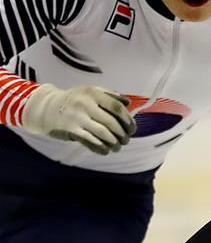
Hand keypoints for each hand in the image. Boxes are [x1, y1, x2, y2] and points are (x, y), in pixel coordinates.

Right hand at [21, 84, 136, 154]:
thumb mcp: (90, 91)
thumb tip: (128, 104)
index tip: (132, 128)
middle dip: (122, 134)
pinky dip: (101, 148)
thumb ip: (110, 95)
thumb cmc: (74, 100)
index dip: (127, 120)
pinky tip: (106, 151)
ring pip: (102, 133)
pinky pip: (90, 141)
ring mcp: (77, 117)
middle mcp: (85, 104)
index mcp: (93, 93)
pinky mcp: (70, 130)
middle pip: (111, 122)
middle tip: (126, 140)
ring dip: (113, 143)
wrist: (46, 108)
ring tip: (118, 147)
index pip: (116, 107)